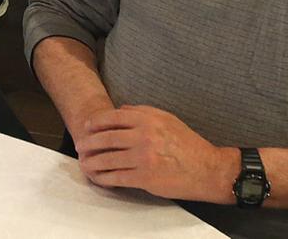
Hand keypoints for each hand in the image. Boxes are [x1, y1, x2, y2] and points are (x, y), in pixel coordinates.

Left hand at [73, 105, 236, 203]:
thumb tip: (120, 110)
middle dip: (89, 143)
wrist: (207, 169)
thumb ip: (142, 113)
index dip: (95, 123)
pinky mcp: (145, 177)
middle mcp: (143, 135)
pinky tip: (99, 178)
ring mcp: (143, 157)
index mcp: (147, 119)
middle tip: (80, 146)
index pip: (112, 118)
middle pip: (106, 138)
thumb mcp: (166, 118)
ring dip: (92, 162)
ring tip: (84, 163)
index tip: (86, 128)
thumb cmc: (188, 144)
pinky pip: (117, 177)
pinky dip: (104, 178)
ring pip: (108, 159)